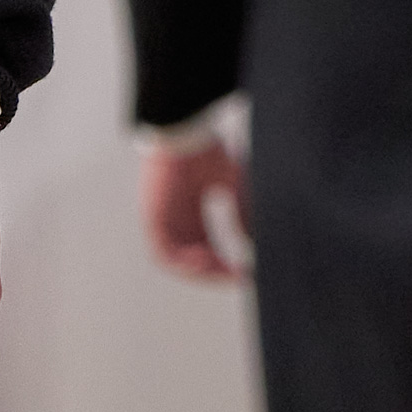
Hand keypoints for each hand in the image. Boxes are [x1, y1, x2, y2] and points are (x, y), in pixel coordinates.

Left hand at [144, 134, 249, 279]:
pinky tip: (205, 262)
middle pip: (195, 258)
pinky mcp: (153, 219)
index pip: (208, 247)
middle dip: (217, 271)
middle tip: (238, 278)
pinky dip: (184, 263)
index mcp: (192, 212)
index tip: (247, 273)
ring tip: (223, 272)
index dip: (226, 263)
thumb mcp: (236, 189)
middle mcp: (176, 219)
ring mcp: (163, 220)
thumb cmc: (211, 153)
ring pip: (179, 260)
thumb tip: (258, 246)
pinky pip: (164, 253)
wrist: (187, 134)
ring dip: (201, 271)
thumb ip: (245, 216)